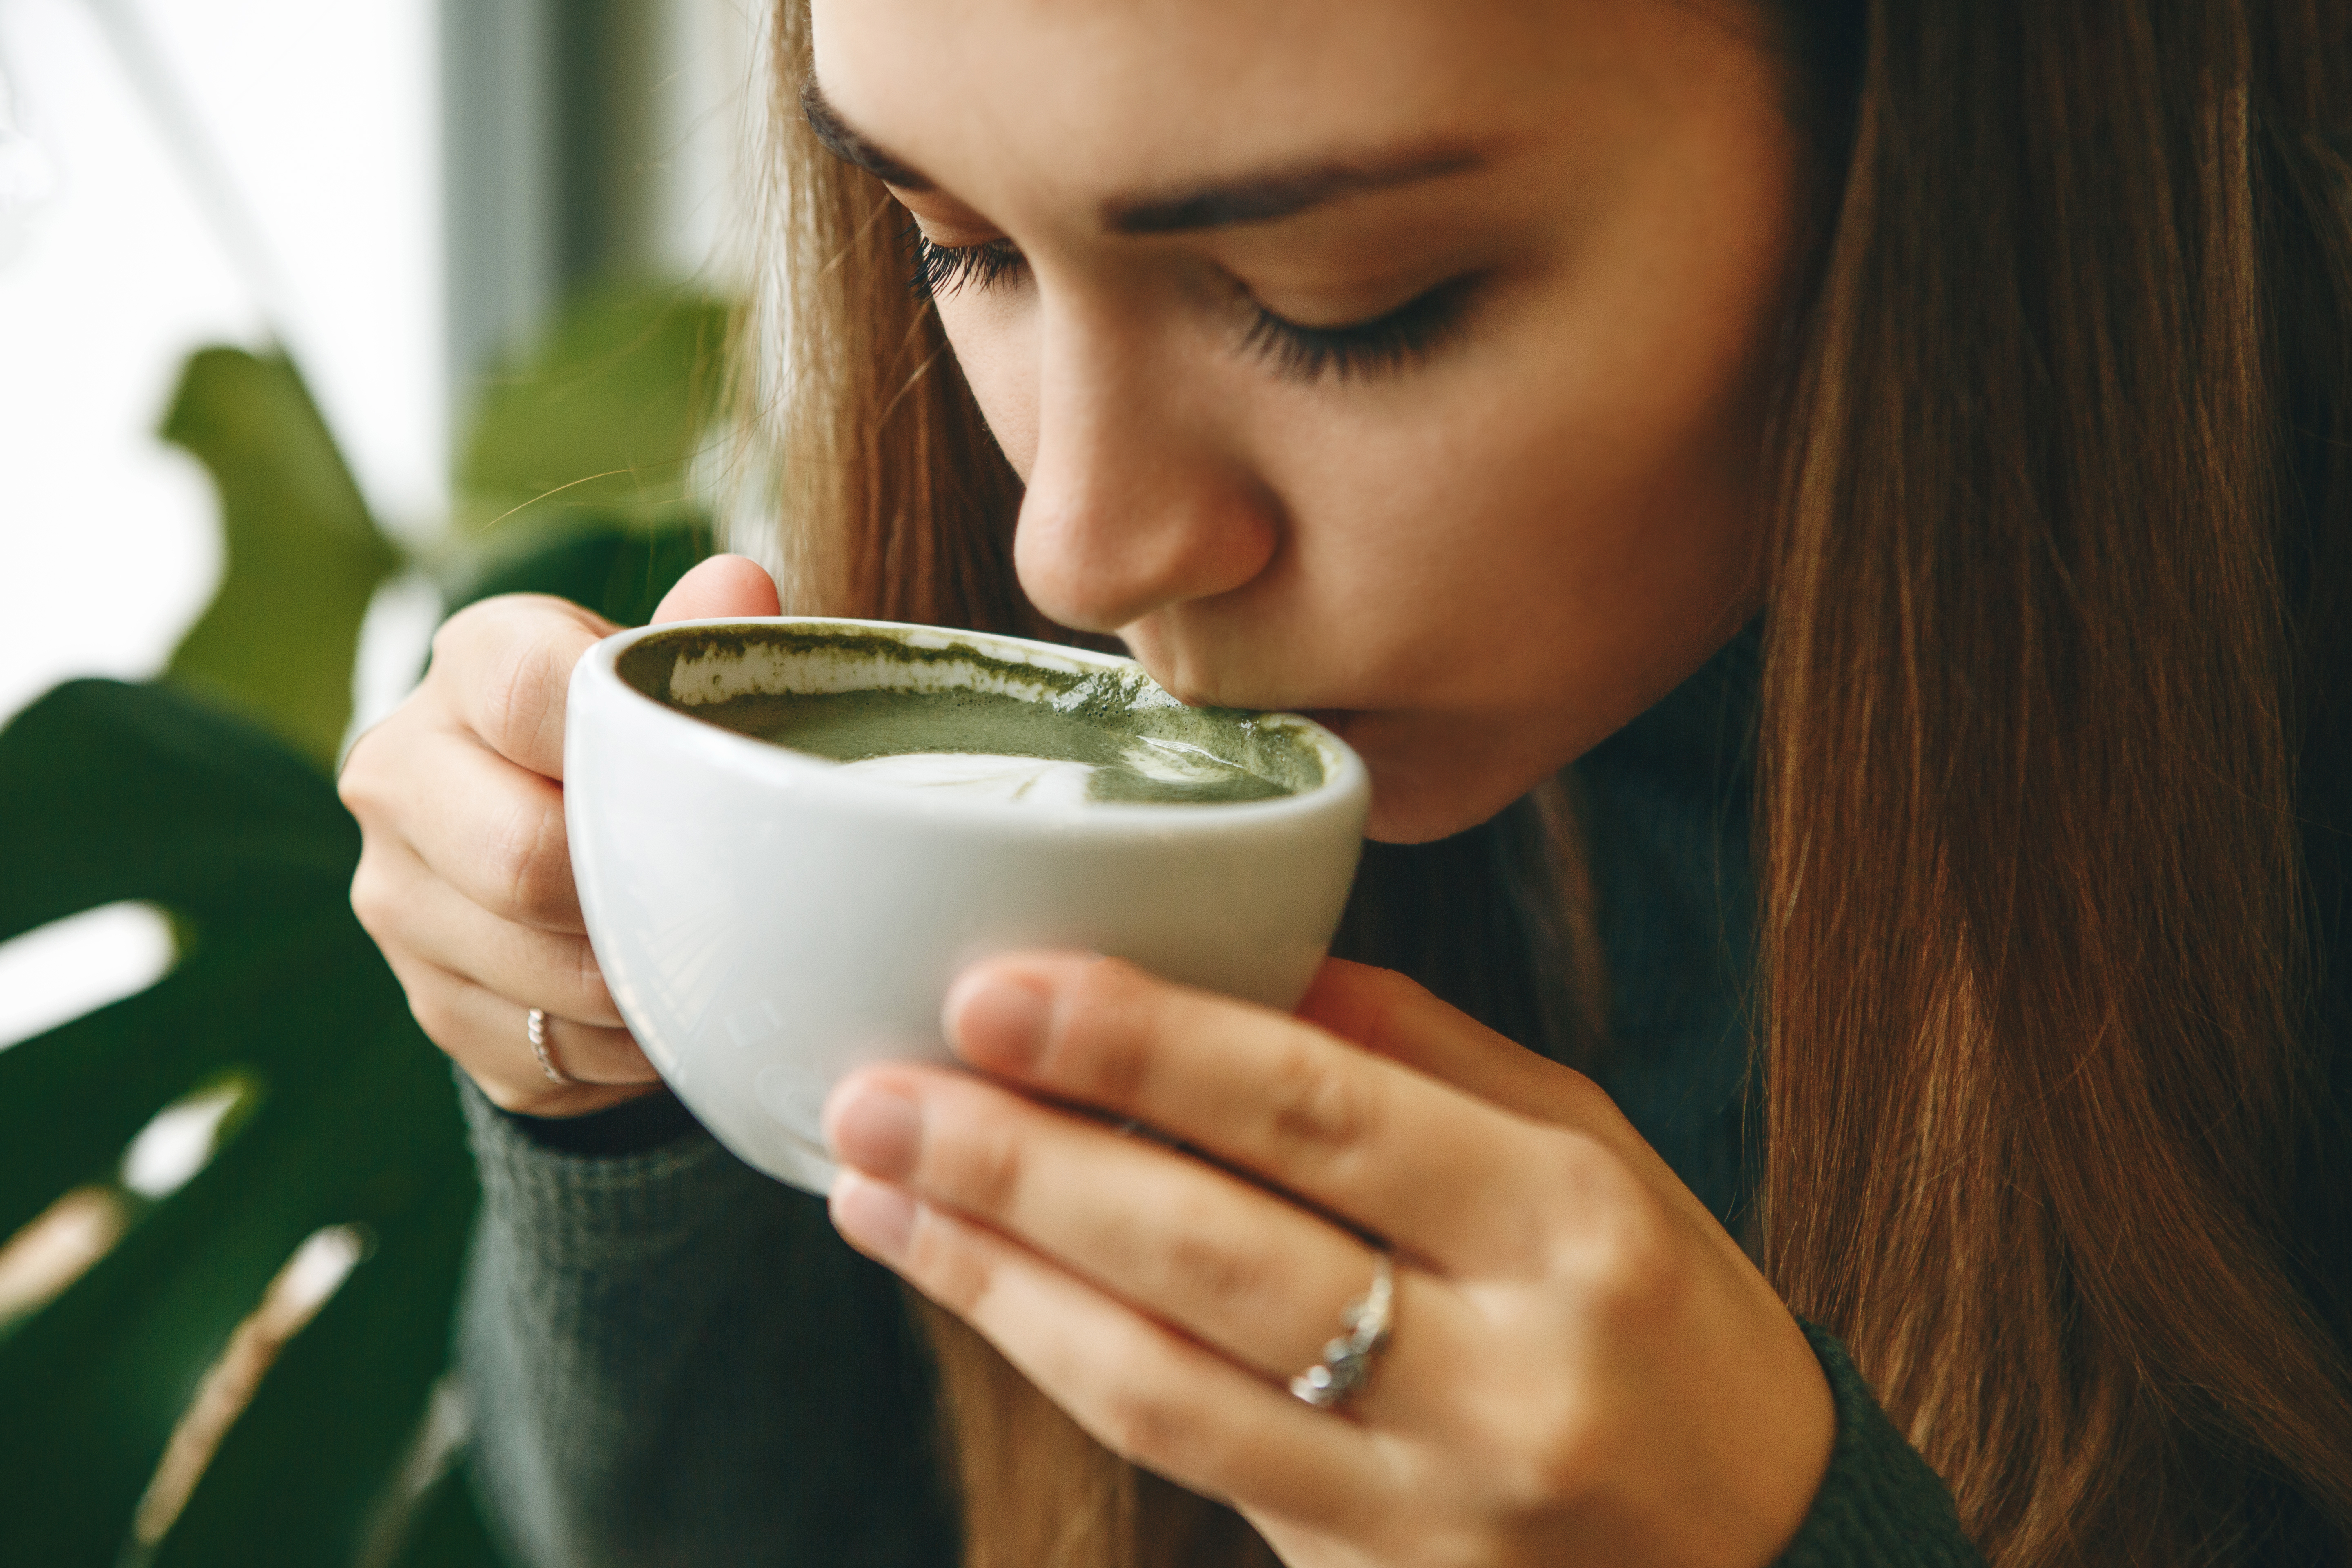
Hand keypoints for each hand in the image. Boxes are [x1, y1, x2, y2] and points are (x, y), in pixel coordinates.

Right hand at [340, 556, 780, 1115]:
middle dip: (637, 890)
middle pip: (524, 859)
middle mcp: (401, 777)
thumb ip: (703, 638)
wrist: (565, 838)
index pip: (528, 692)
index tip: (698, 771)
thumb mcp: (672, 678)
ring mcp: (400, 901)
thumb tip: (739, 585)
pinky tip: (668, 1010)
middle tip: (723, 895)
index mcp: (469, 667)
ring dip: (646, 981)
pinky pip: (550, 1051)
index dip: (622, 739)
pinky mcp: (432, 1005)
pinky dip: (628, 1047)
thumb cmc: (642, 740)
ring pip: (541, 971)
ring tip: (712, 957)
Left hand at [822, 955, 1833, 1567]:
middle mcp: (1500, 1372)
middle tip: (881, 1089)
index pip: (1323, 1113)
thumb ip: (1422, 1056)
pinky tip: (978, 1285)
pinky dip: (1062, 1359)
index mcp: (1569, 1225)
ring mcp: (1428, 1503)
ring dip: (996, 1278)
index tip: (1003, 990)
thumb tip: (1243, 964)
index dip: (1147, 1048)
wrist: (1762, 1564)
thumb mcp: (1594, 1155)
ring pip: (1161, 1382)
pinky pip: (1180, 1457)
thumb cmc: (1671, 1328)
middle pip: (1214, 1252)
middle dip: (1023, 1166)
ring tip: (875, 1187)